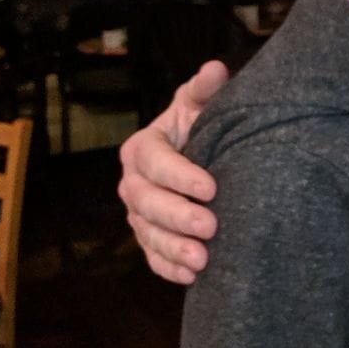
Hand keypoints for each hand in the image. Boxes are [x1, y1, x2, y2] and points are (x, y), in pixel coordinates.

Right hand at [117, 60, 229, 283]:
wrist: (205, 155)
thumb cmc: (204, 126)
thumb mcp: (203, 105)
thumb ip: (205, 90)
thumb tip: (215, 69)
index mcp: (144, 148)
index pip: (156, 162)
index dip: (180, 176)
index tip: (212, 187)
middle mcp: (134, 182)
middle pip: (147, 202)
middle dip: (178, 216)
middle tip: (211, 225)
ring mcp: (138, 214)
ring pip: (147, 234)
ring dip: (173, 248)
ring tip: (202, 259)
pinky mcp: (149, 238)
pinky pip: (152, 257)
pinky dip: (169, 268)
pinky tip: (192, 277)